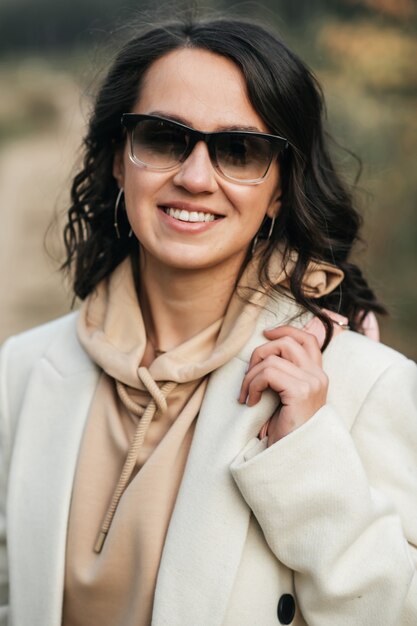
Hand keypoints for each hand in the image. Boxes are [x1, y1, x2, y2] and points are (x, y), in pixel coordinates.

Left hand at [238, 326, 327, 444]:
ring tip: (247, 395)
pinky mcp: (300, 392)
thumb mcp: (285, 398)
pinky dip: (252, 385)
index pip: (307, 338)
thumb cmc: (286, 432)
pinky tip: (250, 402)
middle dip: (259, 354)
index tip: (265, 334)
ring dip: (251, 375)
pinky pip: (268, 373)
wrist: (295, 460)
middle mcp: (318, 376)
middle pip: (286, 342)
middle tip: (248, 378)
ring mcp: (312, 383)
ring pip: (273, 357)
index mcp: (317, 375)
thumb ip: (283, 375)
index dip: (285, 330)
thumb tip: (262, 351)